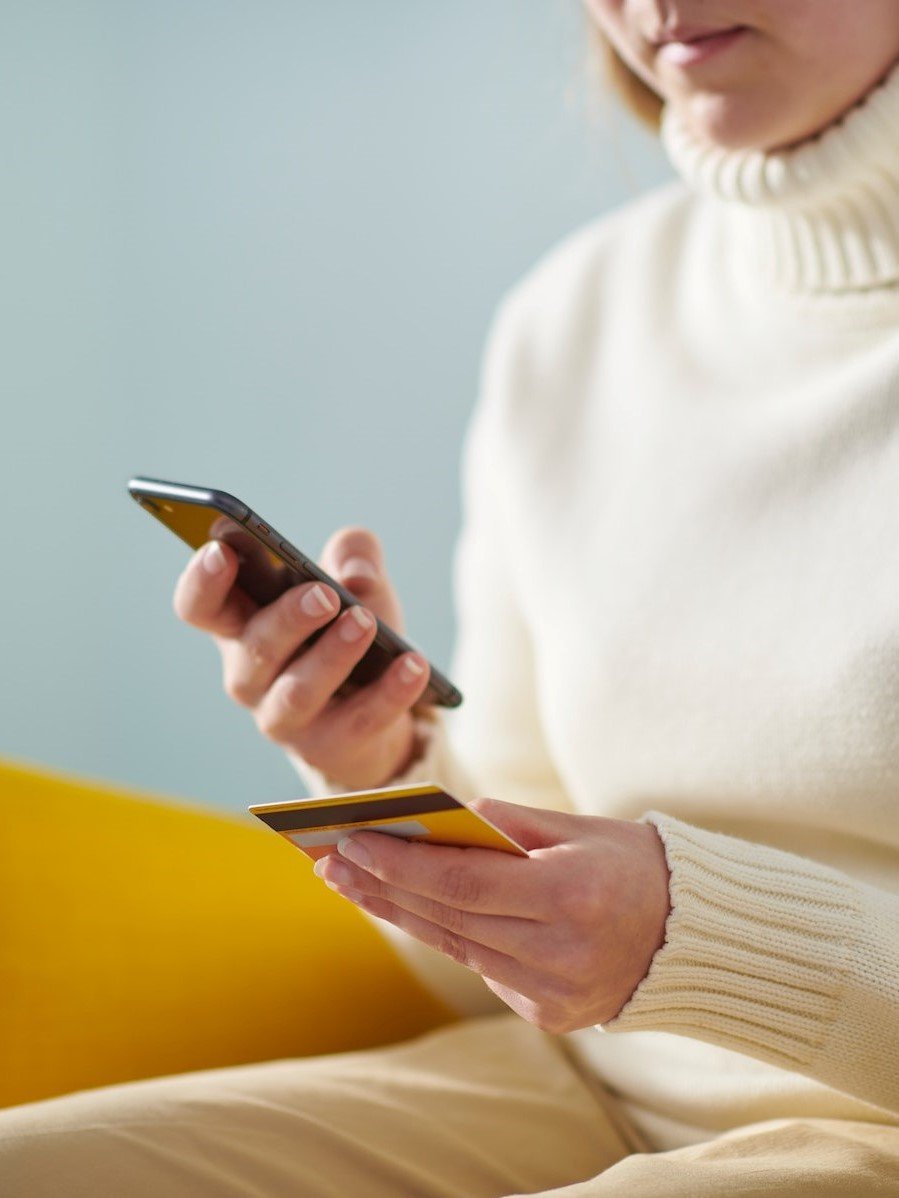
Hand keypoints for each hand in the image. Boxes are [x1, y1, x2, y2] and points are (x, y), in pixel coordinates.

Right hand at [172, 526, 431, 789]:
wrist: (373, 707)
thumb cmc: (344, 629)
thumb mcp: (351, 580)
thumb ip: (353, 553)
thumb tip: (358, 575)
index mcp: (240, 624)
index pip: (199, 606)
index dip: (202, 581)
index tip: (222, 550)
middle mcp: (249, 675)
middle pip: (254, 648)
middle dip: (288, 618)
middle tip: (325, 594)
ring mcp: (283, 717)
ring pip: (299, 691)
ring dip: (333, 655)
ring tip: (365, 622)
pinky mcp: (328, 746)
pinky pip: (359, 720)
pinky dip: (389, 692)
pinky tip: (414, 665)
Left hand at [314, 799, 670, 1031]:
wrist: (690, 935)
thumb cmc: (630, 864)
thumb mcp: (575, 827)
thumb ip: (504, 824)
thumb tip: (432, 819)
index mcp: (571, 897)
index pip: (463, 883)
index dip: (401, 864)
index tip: (350, 842)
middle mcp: (561, 954)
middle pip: (448, 920)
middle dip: (383, 888)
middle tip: (330, 863)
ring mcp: (555, 994)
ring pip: (457, 948)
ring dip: (401, 913)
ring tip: (354, 882)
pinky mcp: (549, 1016)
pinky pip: (483, 968)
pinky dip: (447, 935)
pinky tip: (409, 908)